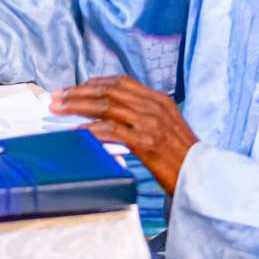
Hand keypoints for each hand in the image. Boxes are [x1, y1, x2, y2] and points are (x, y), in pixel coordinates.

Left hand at [51, 76, 197, 196]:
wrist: (202, 177)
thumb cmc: (181, 156)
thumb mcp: (166, 126)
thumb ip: (143, 115)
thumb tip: (111, 113)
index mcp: (159, 99)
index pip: (120, 82)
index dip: (94, 83)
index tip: (75, 88)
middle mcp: (154, 106)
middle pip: (108, 91)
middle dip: (78, 93)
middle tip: (57, 97)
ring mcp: (150, 123)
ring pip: (106, 106)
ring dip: (78, 107)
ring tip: (58, 110)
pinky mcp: (145, 142)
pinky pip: (111, 130)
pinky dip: (90, 129)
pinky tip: (76, 132)